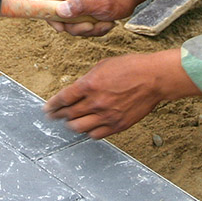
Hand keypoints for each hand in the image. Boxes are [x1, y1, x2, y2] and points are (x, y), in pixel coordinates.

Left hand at [43, 50, 199, 138]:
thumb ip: (87, 79)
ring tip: (70, 122)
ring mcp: (106, 116)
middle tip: (55, 116)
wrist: (153, 78)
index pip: (63, 99)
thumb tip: (77, 90)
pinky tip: (88, 127)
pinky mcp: (117, 125)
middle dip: (59, 115)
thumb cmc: (131, 67)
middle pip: (68, 115)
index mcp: (90, 84)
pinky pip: (95, 135)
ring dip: (71, 125)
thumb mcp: (104, 65)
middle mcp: (95, 102)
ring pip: (79, 128)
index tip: (47, 109)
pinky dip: (88, 132)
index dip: (52, 105)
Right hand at [45, 0, 140, 36]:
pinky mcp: (87, 10)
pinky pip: (84, 25)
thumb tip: (60, 10)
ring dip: (89, 29)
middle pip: (61, 17)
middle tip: (91, 26)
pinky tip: (107, 23)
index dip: (50, 16)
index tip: (62, 28)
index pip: (48, 0)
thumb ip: (80, 6)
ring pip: (74, 24)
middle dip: (76, 28)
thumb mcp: (101, 3)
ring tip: (105, 23)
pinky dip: (95, 28)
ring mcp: (80, 3)